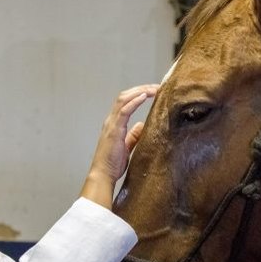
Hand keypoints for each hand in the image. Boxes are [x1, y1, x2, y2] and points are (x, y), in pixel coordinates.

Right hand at [80, 84, 157, 207]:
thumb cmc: (113, 163)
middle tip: (157, 87)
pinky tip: (144, 96)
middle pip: (124, 96)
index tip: (154, 92)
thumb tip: (143, 125)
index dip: (138, 94)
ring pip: (124, 99)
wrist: (103, 174)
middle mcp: (111, 120)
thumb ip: (134, 135)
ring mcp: (111, 123)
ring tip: (154, 89)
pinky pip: (124, 110)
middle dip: (141, 88)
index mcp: (114, 123)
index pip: (125, 102)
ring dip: (140, 91)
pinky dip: (134, 101)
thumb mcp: (127, 147)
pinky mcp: (114, 129)